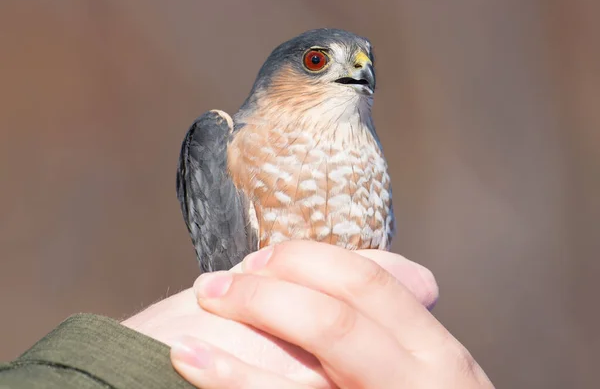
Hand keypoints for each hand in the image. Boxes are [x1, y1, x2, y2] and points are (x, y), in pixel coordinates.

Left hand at [170, 241, 493, 388]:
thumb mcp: (419, 366)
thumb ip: (401, 324)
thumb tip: (417, 280)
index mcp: (435, 353)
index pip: (369, 285)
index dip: (306, 263)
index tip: (257, 261)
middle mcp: (410, 384)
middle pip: (333, 324)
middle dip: (263, 297)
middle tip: (213, 288)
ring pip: (305, 378)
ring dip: (236, 351)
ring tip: (186, 332)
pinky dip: (232, 382)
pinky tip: (193, 365)